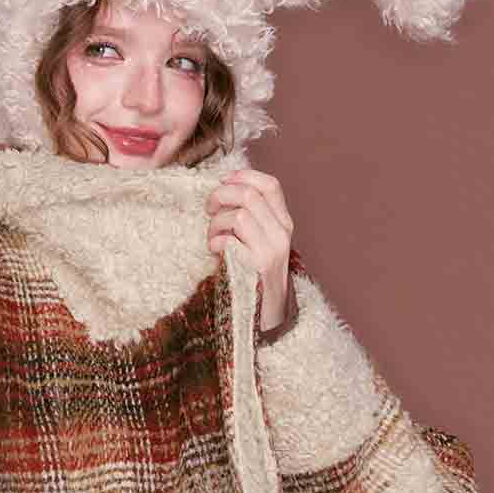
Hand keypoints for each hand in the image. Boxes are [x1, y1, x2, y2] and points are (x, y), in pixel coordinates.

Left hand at [205, 169, 293, 328]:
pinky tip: (216, 253)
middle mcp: (281, 234)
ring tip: (213, 237)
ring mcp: (270, 251)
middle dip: (221, 196)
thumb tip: (225, 187)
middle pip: (249, 196)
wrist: (268, 316)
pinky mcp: (256, 268)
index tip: (224, 181)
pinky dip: (215, 244)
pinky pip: (228, 242)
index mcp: (283, 224)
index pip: (270, 186)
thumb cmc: (256, 274)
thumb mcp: (262, 242)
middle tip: (209, 208)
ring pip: (238, 216)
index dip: (244, 176)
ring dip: (216, 224)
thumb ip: (253, 218)